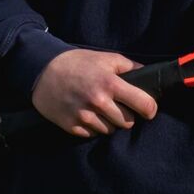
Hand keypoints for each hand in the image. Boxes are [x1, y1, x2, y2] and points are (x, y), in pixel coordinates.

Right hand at [31, 49, 159, 137]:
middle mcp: (98, 102)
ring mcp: (83, 116)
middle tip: (120, 107)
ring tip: (102, 110)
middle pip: (127, 122)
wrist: (43, 70)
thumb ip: (131, 67)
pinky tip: (88, 114)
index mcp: (110, 84)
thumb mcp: (107, 59)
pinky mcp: (71, 126)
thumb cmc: (79, 63)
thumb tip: (150, 76)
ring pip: (110, 131)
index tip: (149, 109)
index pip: (143, 104)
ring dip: (110, 123)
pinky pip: (92, 134)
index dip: (150, 109)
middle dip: (128, 116)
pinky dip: (94, 127)